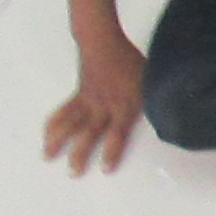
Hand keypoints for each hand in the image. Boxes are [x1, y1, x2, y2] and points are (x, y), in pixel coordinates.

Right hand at [44, 30, 145, 175]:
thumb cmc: (132, 62)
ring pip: (71, 124)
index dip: (112, 152)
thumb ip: (156, 100)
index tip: (105, 169)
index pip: (118, 134)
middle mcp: (104, 107)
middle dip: (80, 154)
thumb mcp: (152, 81)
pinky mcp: (78, 96)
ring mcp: (88, 102)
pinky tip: (46, 134)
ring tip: (47, 156)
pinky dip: (54, 123)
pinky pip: (64, 112)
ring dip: (58, 140)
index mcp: (124, 106)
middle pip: (90, 133)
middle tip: (73, 172)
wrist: (104, 43)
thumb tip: (169, 115)